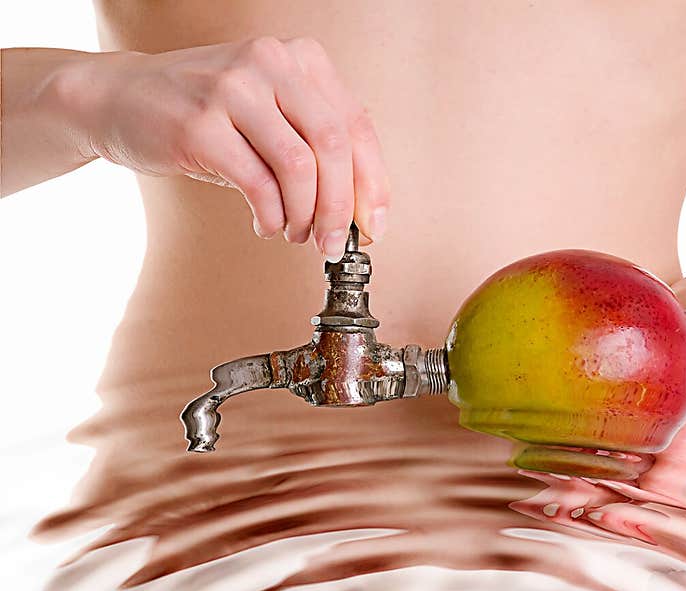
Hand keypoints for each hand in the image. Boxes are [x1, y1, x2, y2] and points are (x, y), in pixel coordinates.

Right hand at [67, 38, 388, 255]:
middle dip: (340, 209)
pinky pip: (258, 186)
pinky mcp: (201, 125)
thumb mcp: (269, 113)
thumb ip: (312, 145)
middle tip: (331, 244)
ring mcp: (233, 90)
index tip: (372, 228)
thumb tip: (358, 209)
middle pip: (334, 148)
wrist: (121, 96)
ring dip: (305, 216)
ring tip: (294, 234)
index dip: (372, 186)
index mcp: (298, 60)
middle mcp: (269, 64)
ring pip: (300, 168)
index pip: (357, 127)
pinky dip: (271, 217)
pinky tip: (266, 225)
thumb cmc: (203, 114)